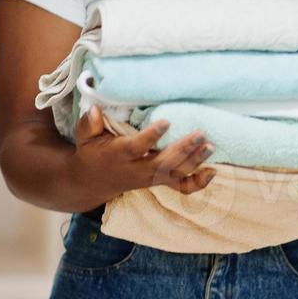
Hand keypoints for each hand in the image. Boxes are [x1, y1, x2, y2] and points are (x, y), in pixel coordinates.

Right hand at [72, 104, 215, 205]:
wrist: (94, 182)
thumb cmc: (92, 152)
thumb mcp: (84, 137)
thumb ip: (89, 124)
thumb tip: (95, 110)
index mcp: (120, 155)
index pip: (137, 147)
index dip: (151, 137)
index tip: (166, 122)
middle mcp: (138, 169)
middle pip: (163, 163)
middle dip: (183, 149)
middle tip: (200, 134)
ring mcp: (151, 178)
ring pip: (176, 173)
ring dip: (195, 161)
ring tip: (210, 145)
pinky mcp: (159, 182)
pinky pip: (181, 188)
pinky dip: (198, 183)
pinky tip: (212, 171)